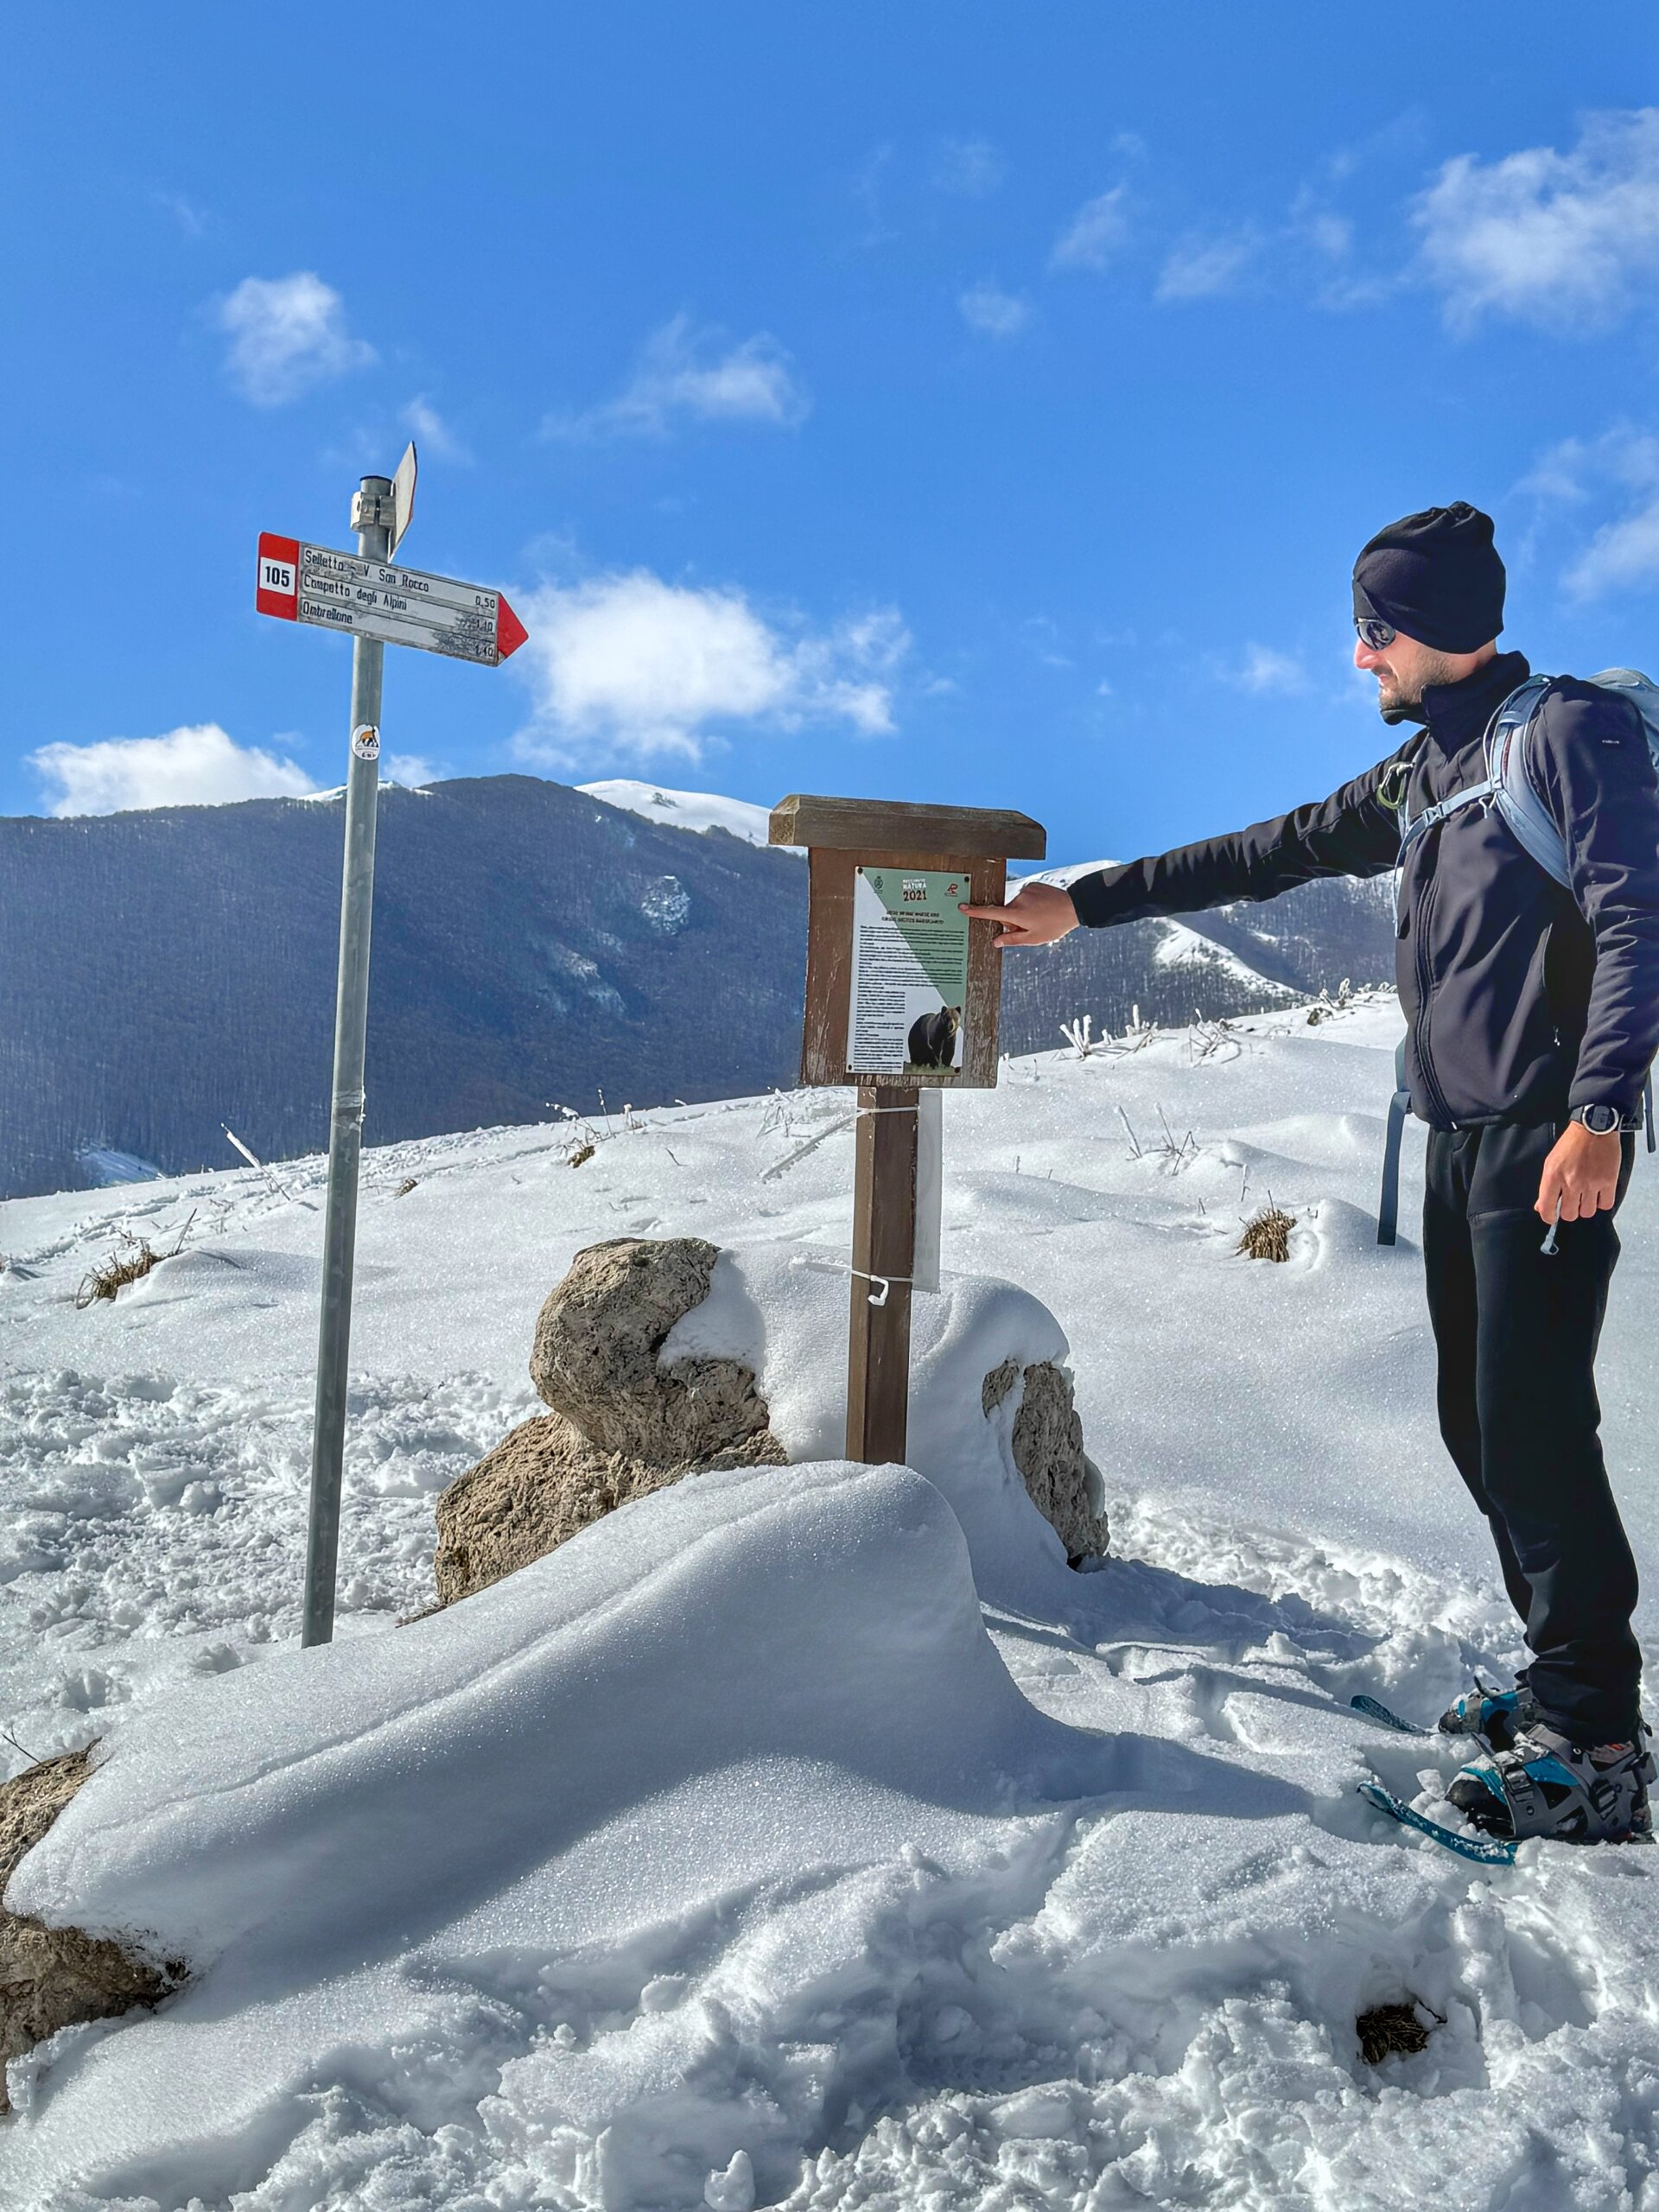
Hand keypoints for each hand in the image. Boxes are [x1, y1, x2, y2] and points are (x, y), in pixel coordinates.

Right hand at [958, 880, 1080, 947]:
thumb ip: (1012, 939)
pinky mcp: (1033, 885)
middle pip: (1006, 912)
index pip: (990, 913)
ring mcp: (1026, 890)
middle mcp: (1018, 900)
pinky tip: (1042, 908)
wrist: (1074, 906)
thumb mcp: (1033, 938)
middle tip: (1031, 927)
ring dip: (1023, 912)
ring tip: (1040, 917)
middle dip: (1013, 921)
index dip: (975, 912)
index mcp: (1017, 914)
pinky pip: (1026, 896)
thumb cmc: (1055, 925)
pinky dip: (1030, 903)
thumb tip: (996, 941)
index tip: (962, 908)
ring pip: (1017, 905)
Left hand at [1536, 1121, 1622, 1224]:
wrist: (1593, 1128)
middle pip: (1569, 1215)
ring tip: (1586, 1195)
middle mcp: (1571, 1182)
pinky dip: (1602, 1202)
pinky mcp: (1608, 1181)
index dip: (1548, 1216)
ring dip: (1586, 1207)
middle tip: (1572, 1202)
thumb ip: (1546, 1186)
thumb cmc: (1571, 1144)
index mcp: (1553, 1176)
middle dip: (1570, 1211)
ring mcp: (1591, 1183)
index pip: (1546, 1208)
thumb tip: (1540, 1207)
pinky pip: (1605, 1205)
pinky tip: (1599, 1194)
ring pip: (1587, 1212)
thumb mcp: (1551, 1162)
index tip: (1552, 1216)